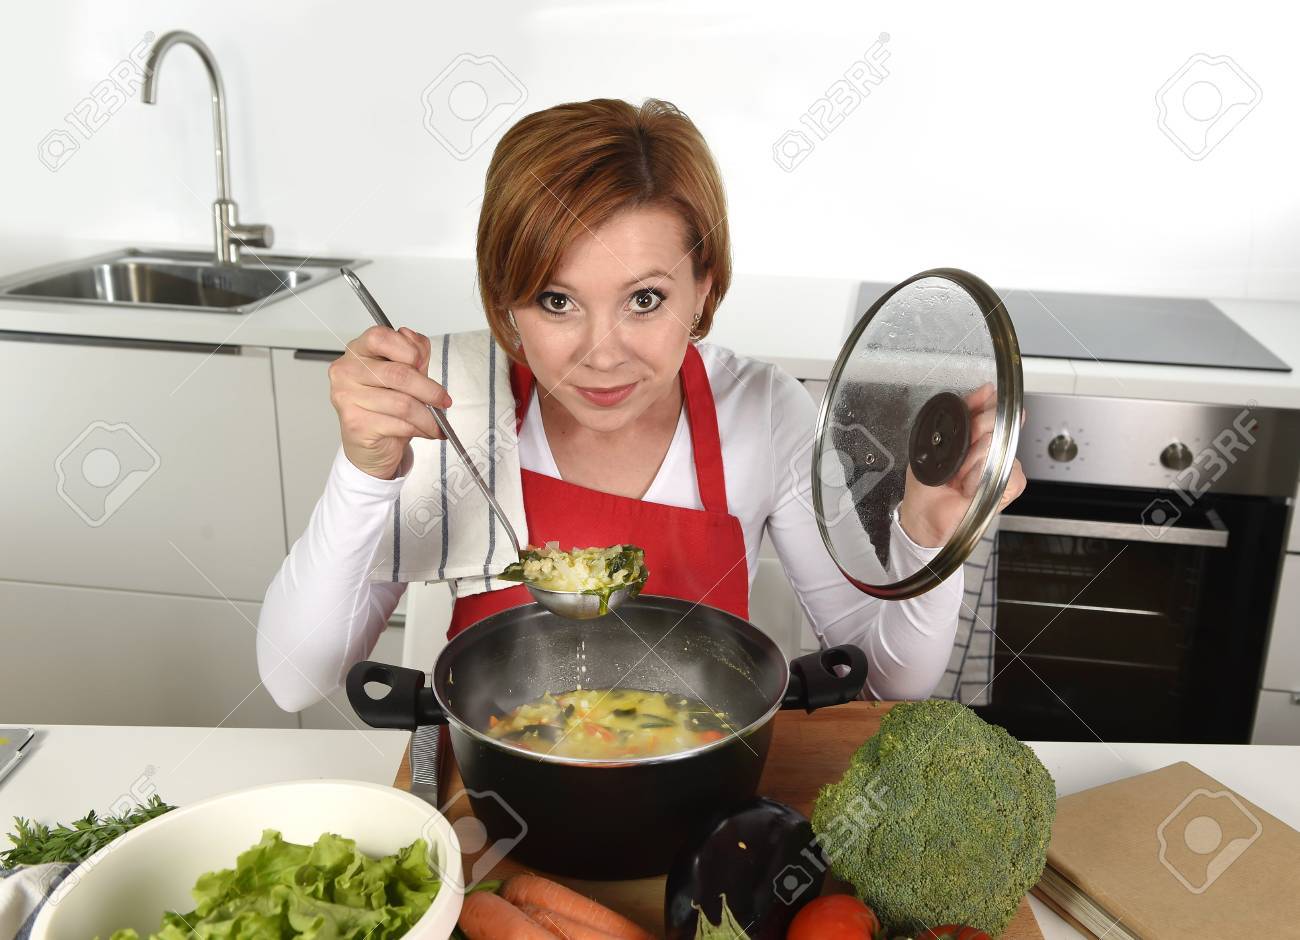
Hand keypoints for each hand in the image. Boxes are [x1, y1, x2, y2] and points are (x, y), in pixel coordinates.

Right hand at [328, 325, 450, 479]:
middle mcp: (347, 371)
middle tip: (444, 400)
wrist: (371, 444)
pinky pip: (399, 424)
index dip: (408, 349)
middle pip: (399, 374)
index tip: (423, 364)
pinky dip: (420, 429)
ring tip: (437, 422)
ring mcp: (347, 398)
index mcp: (358, 350)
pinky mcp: (356, 424)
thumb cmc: (386, 404)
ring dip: (428, 416)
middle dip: (430, 390)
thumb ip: (414, 353)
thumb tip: (419, 346)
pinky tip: (425, 430)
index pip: (381, 337)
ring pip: (402, 403)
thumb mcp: (405, 372)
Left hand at [896, 383, 1026, 546]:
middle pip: (998, 425)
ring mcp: (1001, 468)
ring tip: (957, 474)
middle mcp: (991, 449)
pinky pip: (1007, 474)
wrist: (923, 516)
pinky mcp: (1006, 488)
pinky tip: (968, 485)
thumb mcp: (935, 444)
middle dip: (977, 430)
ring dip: (973, 461)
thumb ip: (957, 419)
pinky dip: (981, 479)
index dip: (985, 403)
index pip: (990, 409)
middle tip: (962, 447)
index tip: (984, 397)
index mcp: (975, 436)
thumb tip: (981, 393)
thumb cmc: (928, 484)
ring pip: (1000, 449)